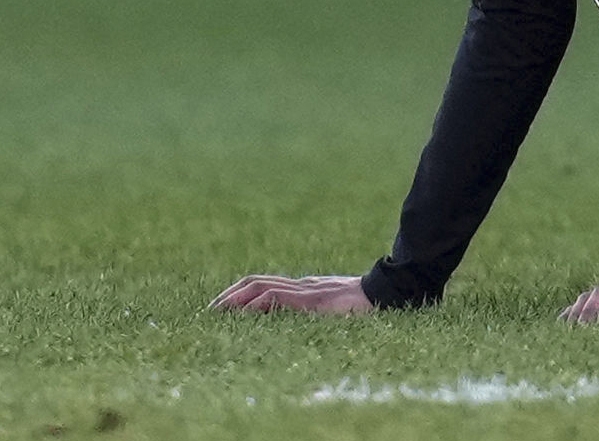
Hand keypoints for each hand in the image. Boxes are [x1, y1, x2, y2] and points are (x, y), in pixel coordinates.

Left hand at [211, 274, 374, 315]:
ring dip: (235, 299)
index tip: (220, 309)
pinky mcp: (312, 299)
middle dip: (229, 295)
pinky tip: (245, 313)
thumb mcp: (333, 308)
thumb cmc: (365, 305)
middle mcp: (301, 285)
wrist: (389, 293)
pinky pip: (279, 297)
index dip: (238, 293)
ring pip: (262, 286)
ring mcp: (307, 290)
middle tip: (209, 313)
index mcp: (304, 287)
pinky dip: (258, 303)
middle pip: (256, 281)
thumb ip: (315, 309)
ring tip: (217, 313)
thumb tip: (293, 318)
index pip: (263, 283)